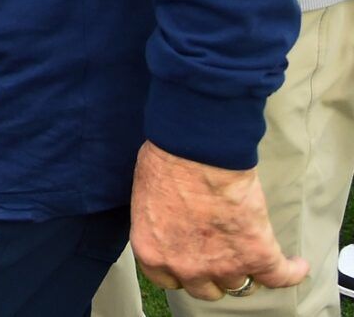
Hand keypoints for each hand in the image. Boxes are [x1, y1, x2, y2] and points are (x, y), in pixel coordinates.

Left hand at [129, 141, 306, 300]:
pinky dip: (291, 271)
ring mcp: (224, 266)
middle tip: (220, 255)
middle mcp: (187, 268)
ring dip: (247, 270)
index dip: (182, 271)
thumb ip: (160, 225)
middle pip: (206, 289)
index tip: (190, 261)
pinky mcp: (257, 255)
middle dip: (212, 274)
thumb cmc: (166, 164)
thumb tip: (171, 224)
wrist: (196, 152)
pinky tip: (296, 265)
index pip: (169, 281)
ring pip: (240, 285)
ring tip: (254, 255)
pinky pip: (281, 276)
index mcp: (153, 253)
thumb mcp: (146, 200)